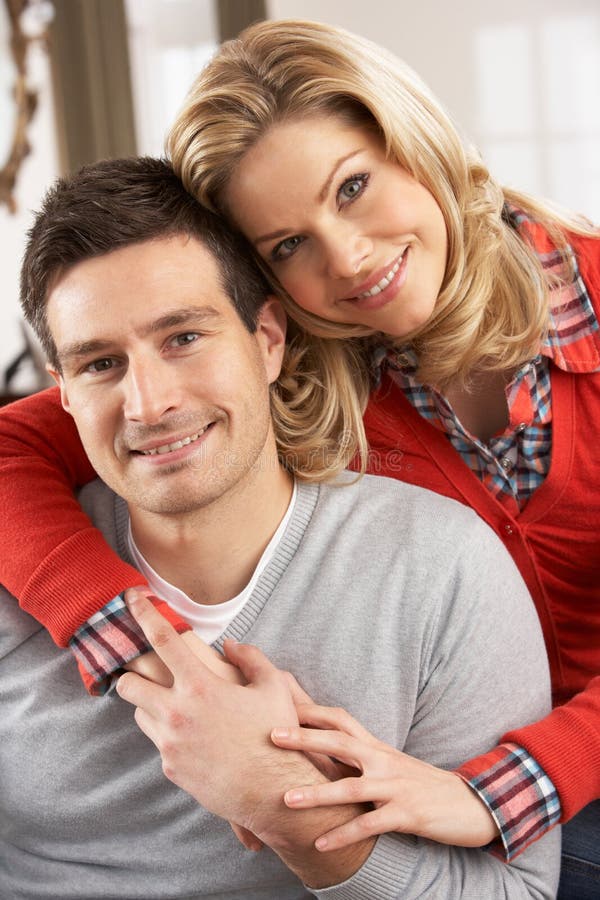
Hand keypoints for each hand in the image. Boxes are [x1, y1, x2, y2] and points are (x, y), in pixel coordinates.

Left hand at [116, 596, 373, 886]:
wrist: (272, 792)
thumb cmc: (277, 735)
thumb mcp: (273, 687)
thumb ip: (251, 658)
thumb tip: (230, 645)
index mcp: (200, 686)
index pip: (161, 640)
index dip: (143, 614)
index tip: (130, 597)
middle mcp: (177, 713)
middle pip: (129, 684)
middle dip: (133, 675)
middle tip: (150, 675)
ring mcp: (170, 743)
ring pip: (140, 715)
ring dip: (153, 706)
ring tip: (184, 709)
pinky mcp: (171, 768)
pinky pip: (160, 743)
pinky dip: (171, 735)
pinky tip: (200, 739)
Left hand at [270, 702, 499, 851]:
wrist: (470, 803)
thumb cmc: (421, 784)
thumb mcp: (390, 762)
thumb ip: (360, 755)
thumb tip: (323, 751)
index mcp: (377, 746)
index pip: (341, 720)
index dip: (312, 711)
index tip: (281, 702)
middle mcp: (383, 760)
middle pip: (339, 742)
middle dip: (305, 738)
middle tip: (272, 735)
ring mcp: (395, 787)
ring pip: (350, 787)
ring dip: (317, 794)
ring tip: (287, 800)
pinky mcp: (406, 814)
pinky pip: (369, 825)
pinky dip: (344, 834)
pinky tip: (320, 843)